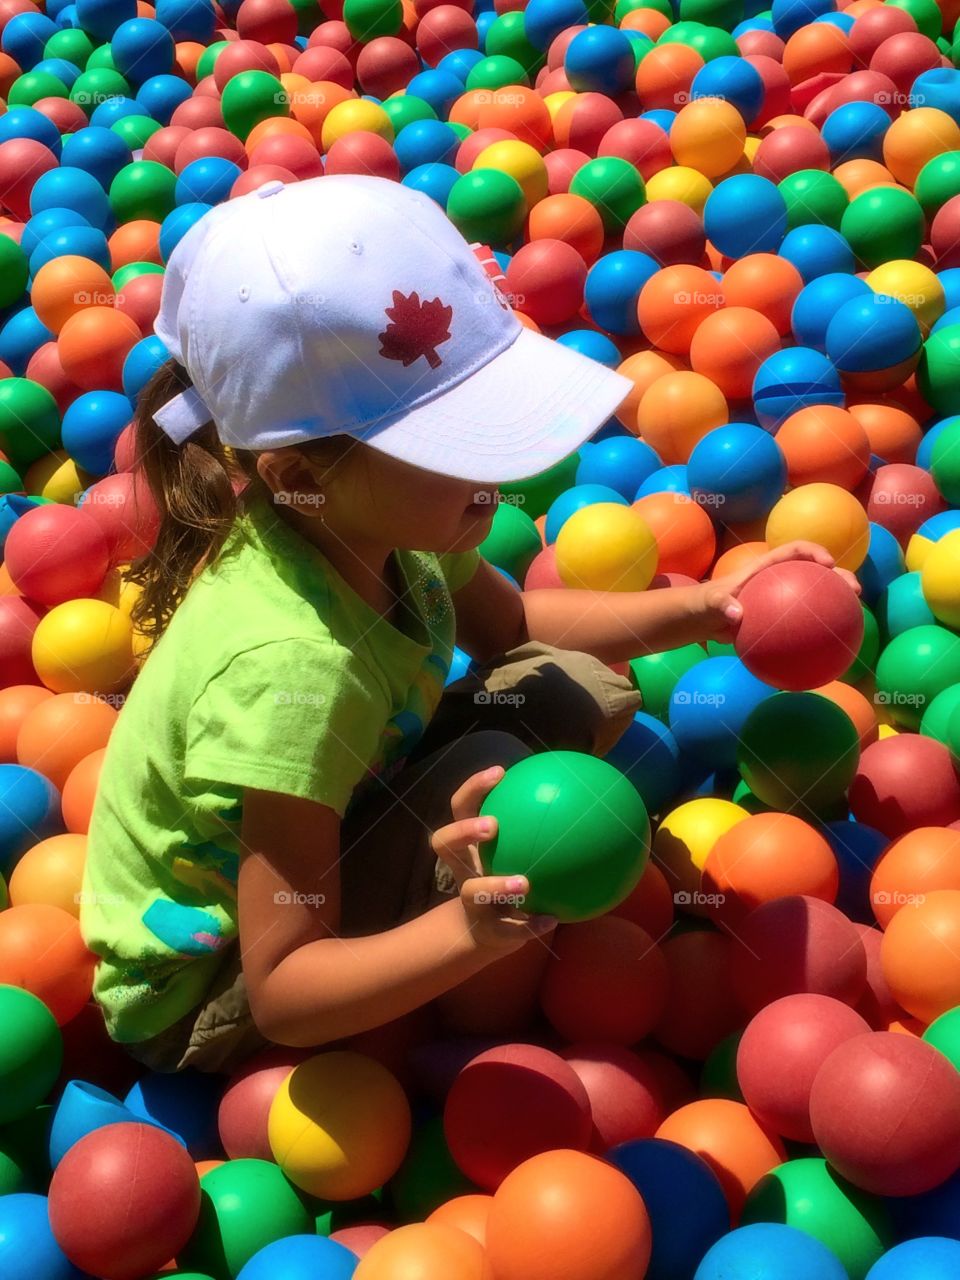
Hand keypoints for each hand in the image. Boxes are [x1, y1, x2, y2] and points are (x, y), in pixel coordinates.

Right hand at [430, 767, 555, 950]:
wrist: (489, 931)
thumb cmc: (510, 879)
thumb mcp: (521, 852)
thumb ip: (543, 828)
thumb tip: (587, 796)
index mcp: (471, 845)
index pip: (462, 807)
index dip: (474, 788)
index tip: (500, 772)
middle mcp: (464, 869)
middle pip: (443, 843)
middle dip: (465, 830)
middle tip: (492, 825)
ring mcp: (471, 902)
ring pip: (470, 892)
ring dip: (495, 885)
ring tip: (523, 883)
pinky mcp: (487, 931)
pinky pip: (506, 930)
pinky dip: (528, 926)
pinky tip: (551, 920)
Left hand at [697, 540, 861, 642]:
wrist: (703, 620)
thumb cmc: (705, 604)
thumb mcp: (708, 603)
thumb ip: (719, 604)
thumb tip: (735, 614)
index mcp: (764, 568)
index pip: (793, 551)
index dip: (813, 552)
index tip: (827, 563)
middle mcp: (779, 580)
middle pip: (815, 573)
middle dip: (839, 577)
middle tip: (854, 589)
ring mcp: (783, 600)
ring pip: (815, 597)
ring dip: (836, 604)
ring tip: (854, 616)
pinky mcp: (782, 619)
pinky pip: (803, 624)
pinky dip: (816, 634)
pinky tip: (827, 651)